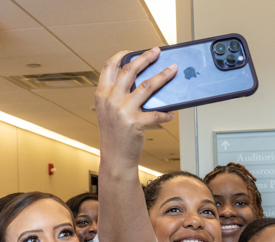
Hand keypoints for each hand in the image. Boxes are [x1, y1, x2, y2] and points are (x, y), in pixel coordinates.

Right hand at [95, 49, 176, 168]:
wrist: (115, 158)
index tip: (132, 51)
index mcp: (102, 95)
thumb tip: (140, 80)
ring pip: (147, 86)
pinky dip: (165, 113)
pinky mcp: (136, 123)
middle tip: (156, 52)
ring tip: (172, 70)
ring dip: (163, 76)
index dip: (121, 55)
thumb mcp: (109, 112)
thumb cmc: (114, 135)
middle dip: (145, 58)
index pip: (109, 67)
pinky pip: (156, 113)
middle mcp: (110, 100)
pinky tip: (170, 113)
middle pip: (130, 70)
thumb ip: (117, 95)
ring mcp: (123, 111)